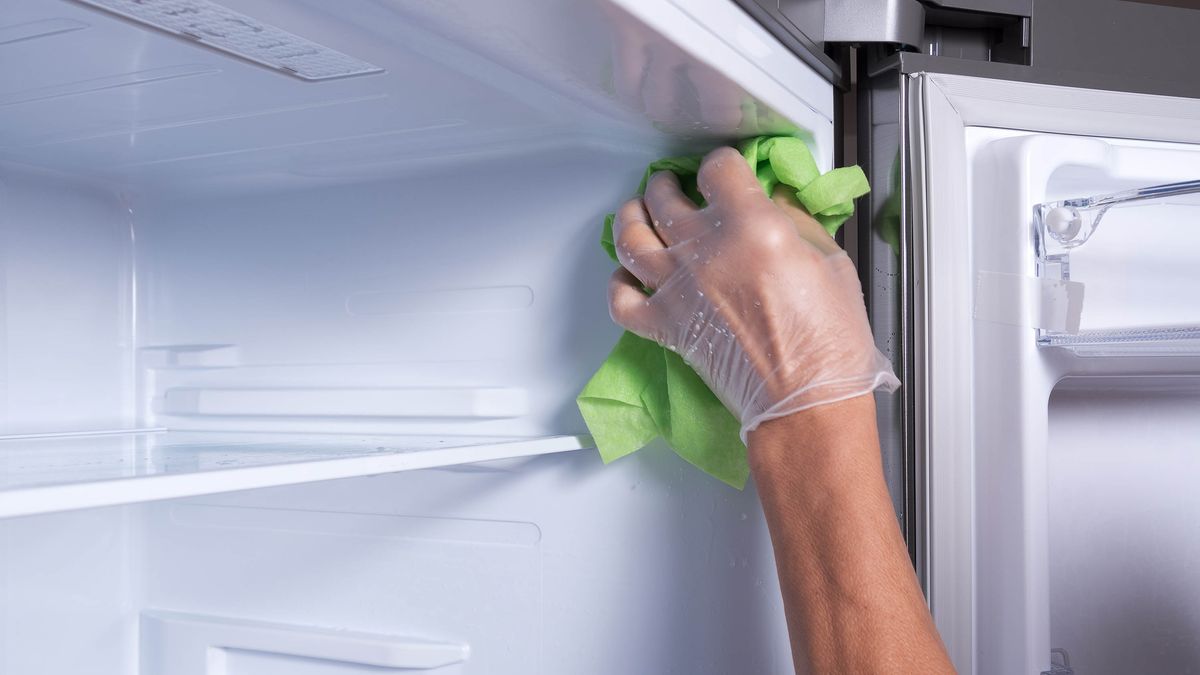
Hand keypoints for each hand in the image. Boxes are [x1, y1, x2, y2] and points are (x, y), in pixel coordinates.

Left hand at [608, 147, 898, 439]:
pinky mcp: (665, 326)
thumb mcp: (830, 261)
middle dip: (668, 185)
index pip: (717, 169)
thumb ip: (794, 222)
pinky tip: (629, 276)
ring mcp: (677, 290)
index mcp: (750, 226)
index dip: (721, 165)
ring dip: (631, 217)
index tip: (725, 172)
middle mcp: (704, 252)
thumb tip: (770, 203)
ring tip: (638, 212)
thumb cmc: (830, 339)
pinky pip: (620, 300)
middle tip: (673, 186)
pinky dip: (618, 284)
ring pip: (631, 238)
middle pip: (665, 198)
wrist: (806, 403)